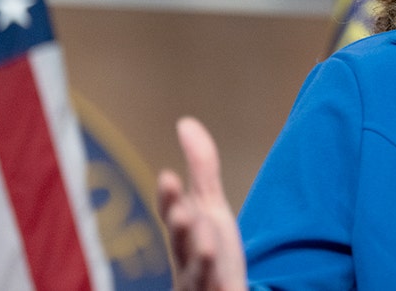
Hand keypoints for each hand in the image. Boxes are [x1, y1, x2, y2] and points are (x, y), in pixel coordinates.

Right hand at [157, 117, 247, 290]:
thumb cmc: (210, 249)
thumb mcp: (209, 206)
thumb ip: (201, 169)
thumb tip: (184, 122)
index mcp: (184, 233)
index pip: (173, 212)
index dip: (169, 198)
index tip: (168, 177)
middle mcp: (186, 259)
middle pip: (180, 244)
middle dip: (181, 228)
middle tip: (183, 212)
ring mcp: (200, 284)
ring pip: (196, 274)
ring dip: (200, 261)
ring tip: (208, 248)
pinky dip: (221, 290)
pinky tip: (228, 286)